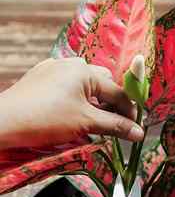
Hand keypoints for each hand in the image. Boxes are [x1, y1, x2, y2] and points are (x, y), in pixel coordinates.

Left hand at [0, 57, 143, 148]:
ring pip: (84, 84)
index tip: (135, 129)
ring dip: (94, 101)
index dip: (129, 111)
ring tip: (94, 121)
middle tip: (115, 124)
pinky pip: (67, 85)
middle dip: (112, 103)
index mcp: (85, 71)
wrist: (2, 123)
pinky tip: (73, 114)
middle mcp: (70, 64)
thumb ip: (116, 126)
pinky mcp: (39, 78)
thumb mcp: (86, 123)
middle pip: (103, 83)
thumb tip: (140, 133)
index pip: (117, 92)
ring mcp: (52, 69)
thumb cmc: (46, 120)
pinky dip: (76, 98)